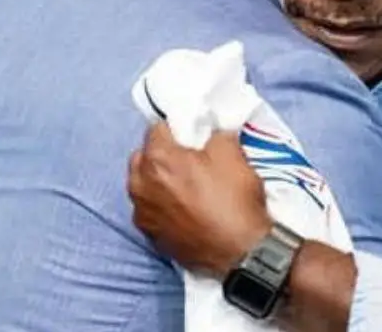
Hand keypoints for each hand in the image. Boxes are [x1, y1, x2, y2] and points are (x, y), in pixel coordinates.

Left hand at [127, 123, 272, 277]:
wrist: (241, 252)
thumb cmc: (233, 200)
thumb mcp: (232, 153)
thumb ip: (215, 135)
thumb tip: (210, 135)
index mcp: (157, 160)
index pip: (156, 129)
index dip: (175, 129)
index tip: (189, 135)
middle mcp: (140, 186)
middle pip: (142, 158)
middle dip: (159, 154)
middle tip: (185, 160)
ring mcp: (143, 215)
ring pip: (142, 186)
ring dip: (157, 181)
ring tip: (183, 187)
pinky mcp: (151, 238)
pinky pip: (150, 211)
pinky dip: (161, 207)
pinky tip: (183, 211)